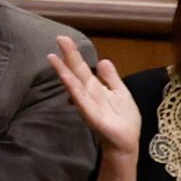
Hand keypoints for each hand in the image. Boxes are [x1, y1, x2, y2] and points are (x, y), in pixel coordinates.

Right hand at [47, 35, 141, 160]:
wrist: (127, 142)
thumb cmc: (123, 119)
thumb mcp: (120, 92)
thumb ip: (111, 77)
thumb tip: (103, 60)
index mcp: (95, 87)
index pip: (82, 68)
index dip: (73, 53)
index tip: (63, 38)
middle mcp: (88, 94)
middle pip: (77, 72)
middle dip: (68, 56)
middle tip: (59, 38)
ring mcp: (89, 104)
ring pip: (75, 85)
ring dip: (64, 71)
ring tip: (53, 57)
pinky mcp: (92, 116)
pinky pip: (82, 101)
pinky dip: (73, 90)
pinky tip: (66, 79)